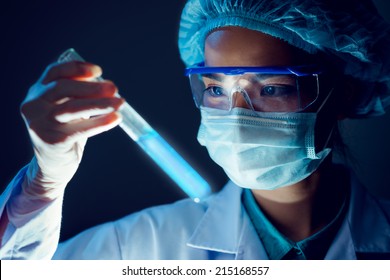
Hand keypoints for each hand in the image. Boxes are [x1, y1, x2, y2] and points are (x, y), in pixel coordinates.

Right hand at [20, 61, 123, 198]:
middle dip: (92, 87)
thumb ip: (79, 96)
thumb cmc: (65, 133)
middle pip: (63, 88)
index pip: (54, 72)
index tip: (98, 71)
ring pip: (72, 108)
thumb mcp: (68, 110)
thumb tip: (107, 86)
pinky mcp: (52, 141)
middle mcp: (33, 106)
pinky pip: (80, 129)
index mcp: (36, 93)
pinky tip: (115, 119)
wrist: (53, 167)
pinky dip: (100, 123)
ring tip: (120, 102)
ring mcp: (40, 124)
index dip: (77, 68)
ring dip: (100, 104)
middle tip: (114, 88)